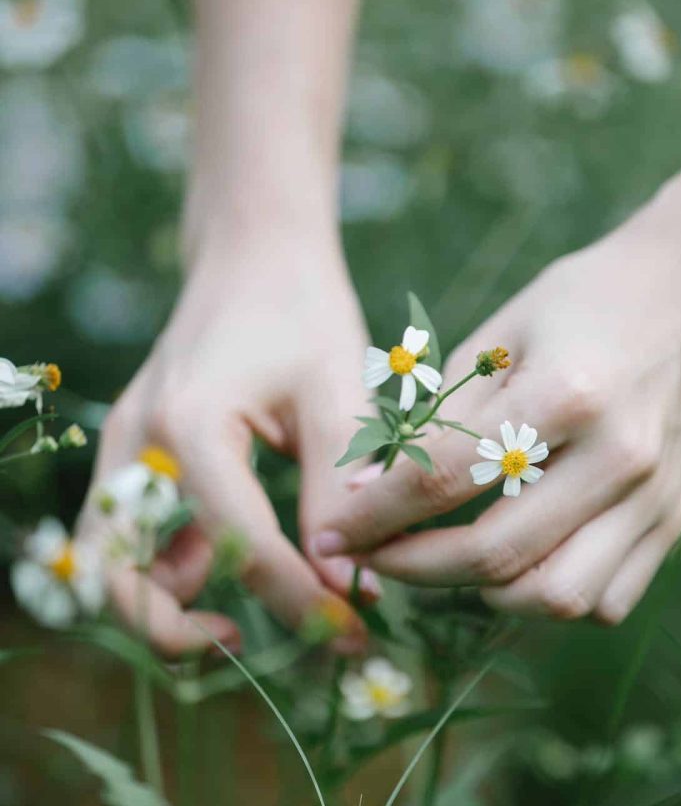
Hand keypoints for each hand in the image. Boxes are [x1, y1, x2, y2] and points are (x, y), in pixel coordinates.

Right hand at [78, 236, 373, 655]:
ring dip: (165, 603)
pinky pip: (133, 529)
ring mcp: (126, 445)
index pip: (241, 546)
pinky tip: (234, 559)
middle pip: (121, 576)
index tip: (353, 632)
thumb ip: (339, 489)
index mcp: (189, 424)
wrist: (255, 252)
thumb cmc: (302, 308)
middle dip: (180, 631)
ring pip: (112, 561)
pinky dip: (170, 563)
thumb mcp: (336, 393)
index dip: (301, 601)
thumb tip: (349, 584)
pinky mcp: (137, 449)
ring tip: (242, 614)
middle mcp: (137, 441)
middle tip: (256, 644)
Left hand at [313, 199, 680, 623]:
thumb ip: (438, 418)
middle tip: (371, 556)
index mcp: (565, 393)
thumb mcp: (499, 336)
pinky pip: (604, 600)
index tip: (331, 533)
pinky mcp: (673, 520)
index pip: (444, 479)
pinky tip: (516, 563)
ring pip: (555, 597)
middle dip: (410, 567)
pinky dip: (547, 598)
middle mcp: (615, 457)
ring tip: (444, 561)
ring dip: (482, 594)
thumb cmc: (582, 302)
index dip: (373, 514)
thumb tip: (366, 491)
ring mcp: (652, 497)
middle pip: (495, 553)